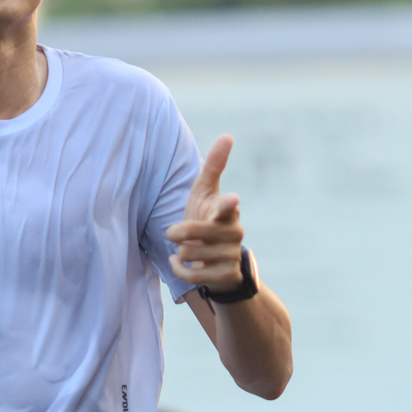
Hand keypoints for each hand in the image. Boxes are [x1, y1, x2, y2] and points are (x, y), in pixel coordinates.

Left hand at [167, 136, 244, 291]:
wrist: (218, 260)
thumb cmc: (207, 218)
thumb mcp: (206, 193)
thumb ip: (214, 166)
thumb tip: (228, 135)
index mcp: (228, 211)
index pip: (227, 206)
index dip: (228, 203)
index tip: (232, 198)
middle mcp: (234, 232)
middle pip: (191, 233)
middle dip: (177, 233)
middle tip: (178, 233)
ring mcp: (230, 255)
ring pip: (189, 253)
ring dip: (180, 251)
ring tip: (188, 249)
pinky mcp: (224, 275)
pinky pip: (191, 275)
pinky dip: (179, 269)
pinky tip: (178, 263)